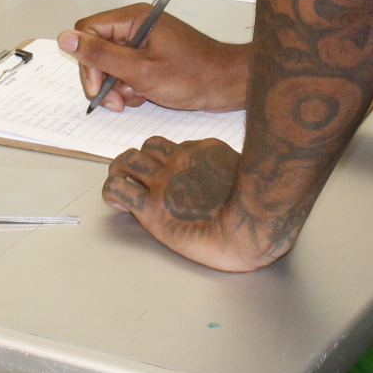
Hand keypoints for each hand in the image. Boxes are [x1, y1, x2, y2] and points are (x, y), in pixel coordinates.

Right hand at [61, 9, 245, 111]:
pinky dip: (132, 88)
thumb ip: (101, 55)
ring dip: (119, 87)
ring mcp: (143, 42)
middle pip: (97, 50)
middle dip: (103, 79)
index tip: (98, 88)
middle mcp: (136, 26)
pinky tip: (147, 95)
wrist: (228, 86)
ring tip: (139, 97)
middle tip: (118, 102)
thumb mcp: (140, 70)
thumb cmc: (193, 75)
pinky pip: (127, 72)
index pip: (88, 31)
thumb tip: (65, 38)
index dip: (87, 61)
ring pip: (111, 65)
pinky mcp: (150, 57)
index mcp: (133, 18)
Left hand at [102, 136, 275, 271]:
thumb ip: (230, 172)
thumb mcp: (249, 175)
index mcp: (205, 152)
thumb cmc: (259, 209)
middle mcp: (181, 161)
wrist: (251, 226)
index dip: (167, 159)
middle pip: (147, 147)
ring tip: (122, 184)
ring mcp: (164, 182)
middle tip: (137, 176)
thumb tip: (229, 178)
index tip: (168, 172)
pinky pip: (119, 188)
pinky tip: (119, 202)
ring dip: (121, 171)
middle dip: (139, 160)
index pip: (175, 146)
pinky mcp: (151, 206)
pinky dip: (112, 192)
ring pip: (127, 160)